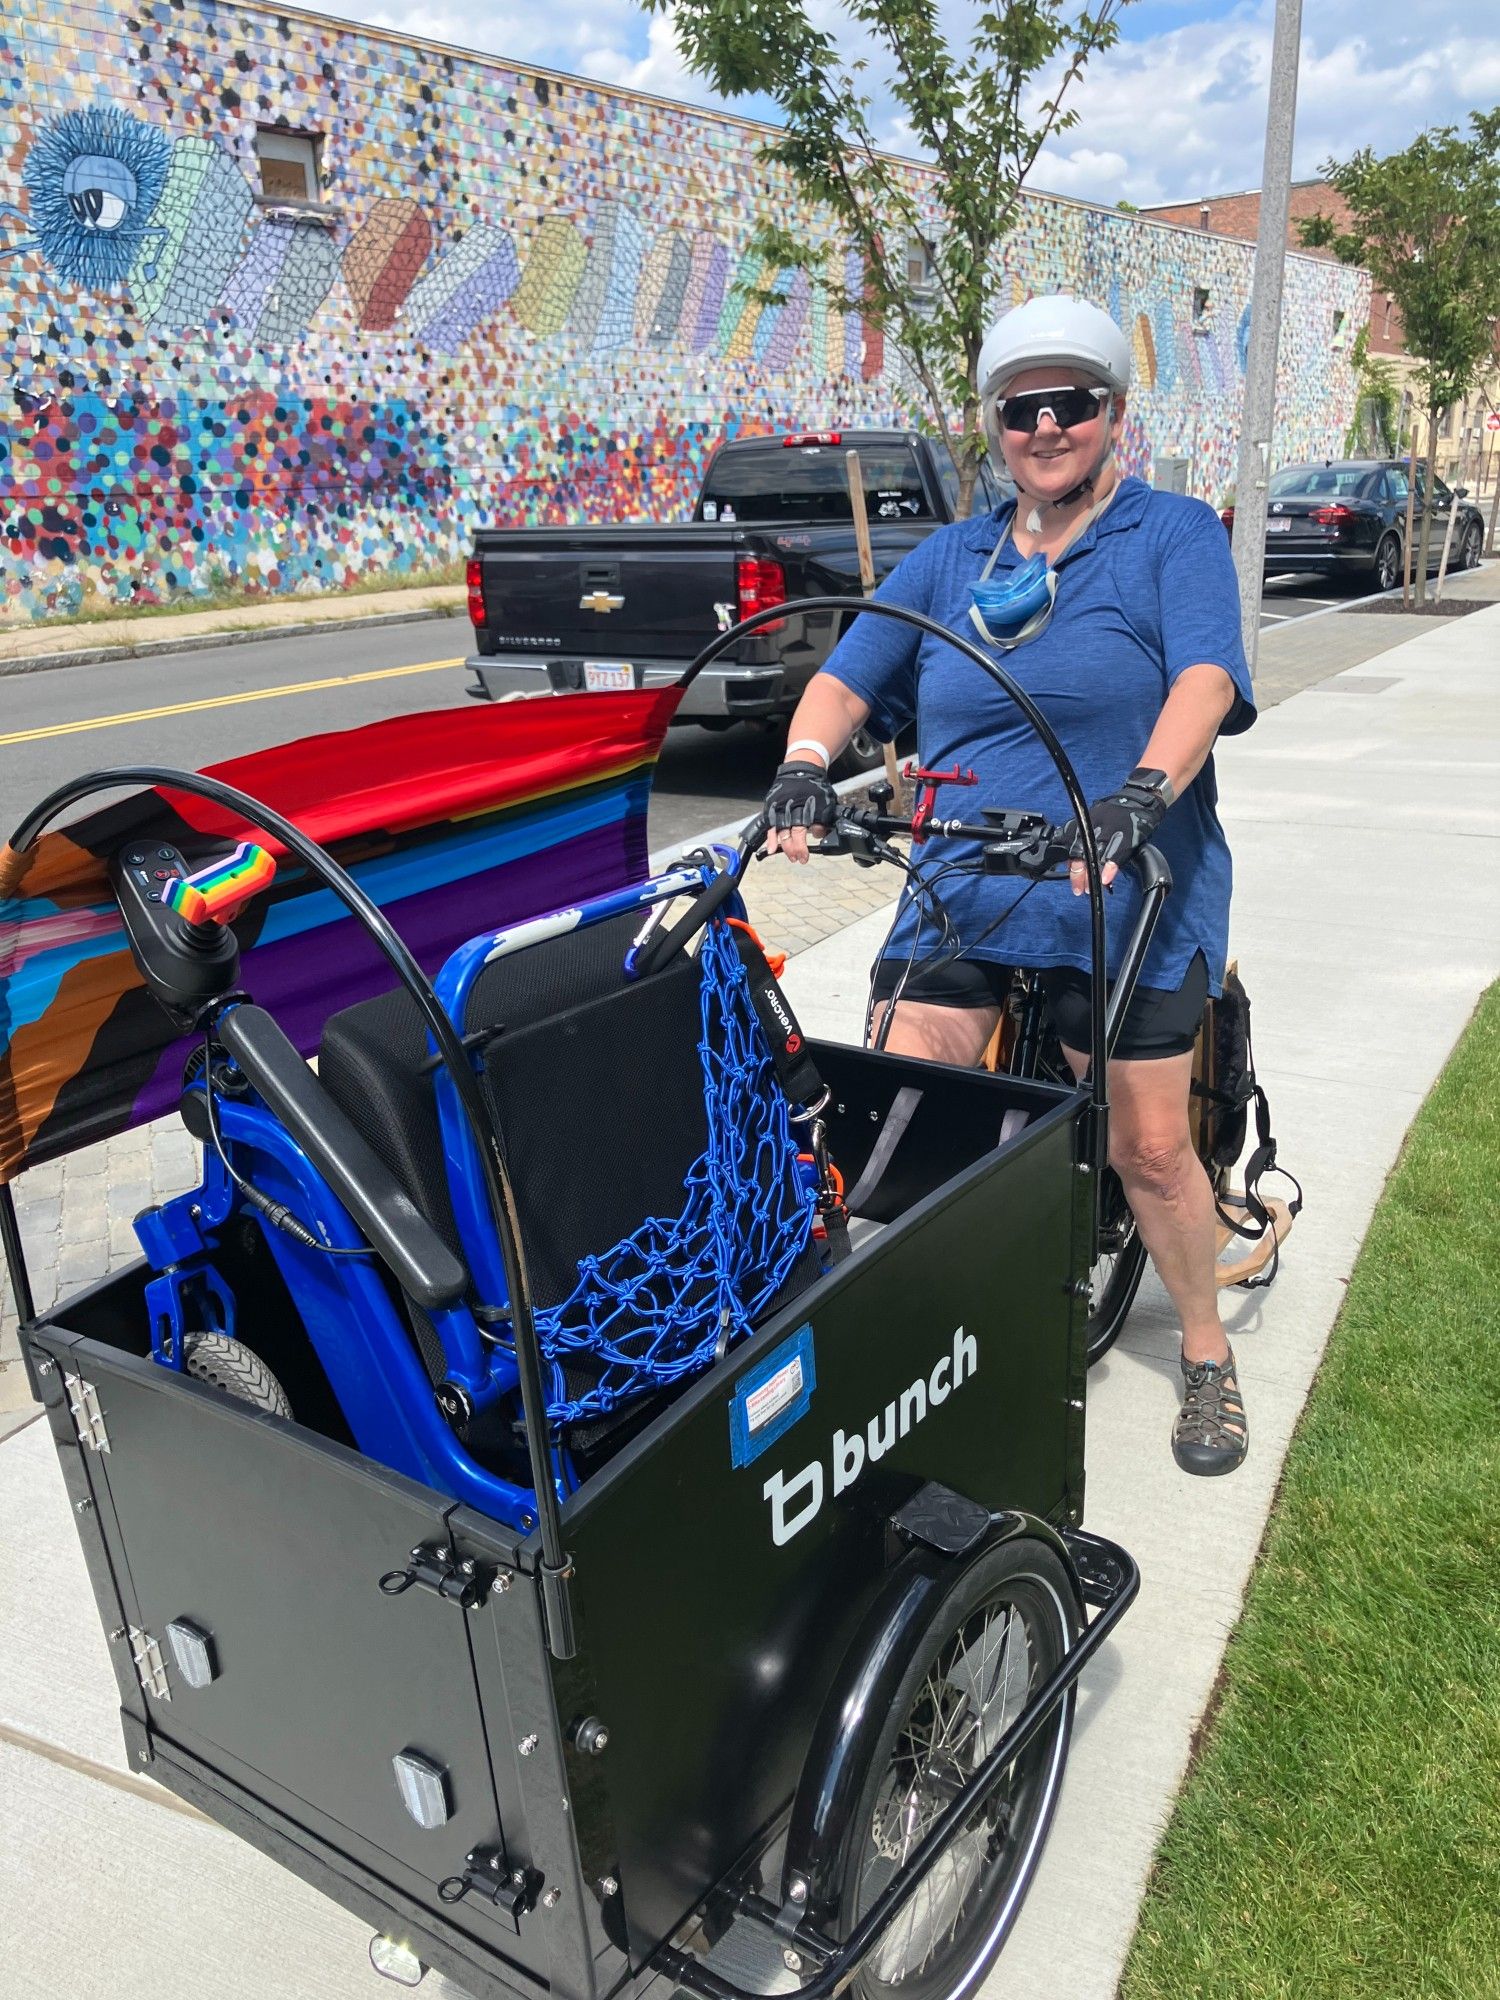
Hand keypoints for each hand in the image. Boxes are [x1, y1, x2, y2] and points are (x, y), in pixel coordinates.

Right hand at [764, 759, 838, 864]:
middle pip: (795, 834)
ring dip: (787, 848)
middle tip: (802, 859)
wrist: (801, 770)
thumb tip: (818, 834)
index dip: (809, 842)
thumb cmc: (815, 787)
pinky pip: (771, 826)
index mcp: (809, 808)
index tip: (810, 851)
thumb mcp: (826, 801)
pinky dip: (771, 839)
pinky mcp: (773, 807)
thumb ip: (823, 819)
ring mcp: (782, 809)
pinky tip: (771, 849)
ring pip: (782, 833)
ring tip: (792, 857)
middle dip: (798, 849)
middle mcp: (795, 809)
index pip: (811, 829)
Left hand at [1063, 774, 1168, 894]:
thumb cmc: (1116, 814)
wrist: (1141, 799)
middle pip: (1081, 850)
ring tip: (1091, 888)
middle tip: (1079, 888)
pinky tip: (1107, 879)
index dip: (1068, 862)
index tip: (1071, 876)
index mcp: (1085, 820)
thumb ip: (1083, 838)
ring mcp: (1113, 828)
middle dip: (1078, 872)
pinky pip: (1117, 853)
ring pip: (1097, 854)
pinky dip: (1110, 868)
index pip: (1069, 843)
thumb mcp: (1096, 821)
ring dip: (1092, 874)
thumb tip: (1070, 862)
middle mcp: (1096, 823)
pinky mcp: (1129, 834)